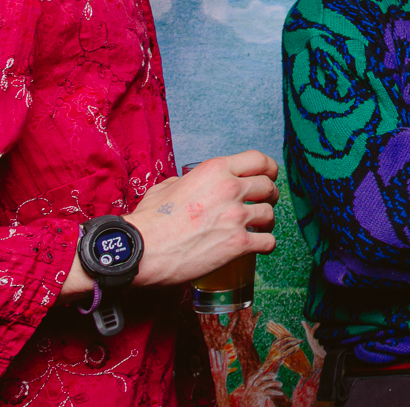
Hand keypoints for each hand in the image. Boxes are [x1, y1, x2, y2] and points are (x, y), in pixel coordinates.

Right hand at [125, 150, 278, 286]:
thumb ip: (187, 181)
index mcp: (215, 170)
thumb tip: (190, 184)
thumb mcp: (167, 187)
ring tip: (259, 227)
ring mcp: (236, 216)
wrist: (140, 250)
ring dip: (267, 221)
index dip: (268, 169)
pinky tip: (259, 246)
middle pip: (268, 187)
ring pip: (270, 214)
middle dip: (269, 195)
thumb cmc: (148, 221)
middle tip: (264, 203)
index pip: (259, 160)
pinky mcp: (238, 244)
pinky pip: (267, 242)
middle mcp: (230, 188)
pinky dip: (266, 245)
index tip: (269, 176)